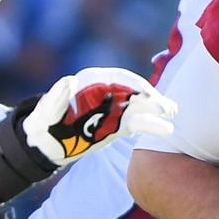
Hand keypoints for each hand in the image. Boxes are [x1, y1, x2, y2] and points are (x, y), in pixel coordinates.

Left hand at [24, 66, 176, 164]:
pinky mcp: (118, 125)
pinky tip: (168, 129)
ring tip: (173, 113)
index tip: (144, 94)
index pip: (118, 79)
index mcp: (92, 83)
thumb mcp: (47, 109)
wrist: (47, 139)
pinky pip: (139, 124)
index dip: (132, 85)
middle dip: (150, 96)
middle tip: (165, 105)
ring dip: (157, 109)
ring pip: (140, 107)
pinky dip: (153, 125)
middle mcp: (107, 93)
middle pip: (133, 91)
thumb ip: (57, 96)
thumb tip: (69, 82)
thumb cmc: (45, 121)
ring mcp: (115, 109)